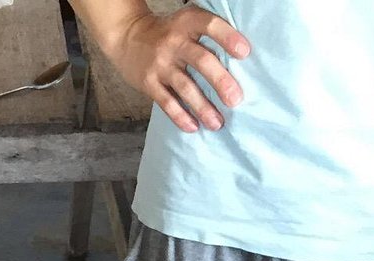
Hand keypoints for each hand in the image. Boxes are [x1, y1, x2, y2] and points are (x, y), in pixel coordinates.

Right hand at [105, 6, 250, 132]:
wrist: (128, 37)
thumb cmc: (168, 32)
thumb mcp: (186, 19)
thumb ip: (207, 30)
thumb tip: (238, 54)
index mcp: (187, 21)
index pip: (211, 26)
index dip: (228, 38)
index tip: (245, 53)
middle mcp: (174, 42)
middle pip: (202, 61)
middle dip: (220, 82)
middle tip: (236, 100)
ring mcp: (160, 65)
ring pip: (185, 87)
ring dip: (203, 107)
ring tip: (217, 123)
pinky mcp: (148, 83)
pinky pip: (166, 102)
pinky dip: (180, 116)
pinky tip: (193, 127)